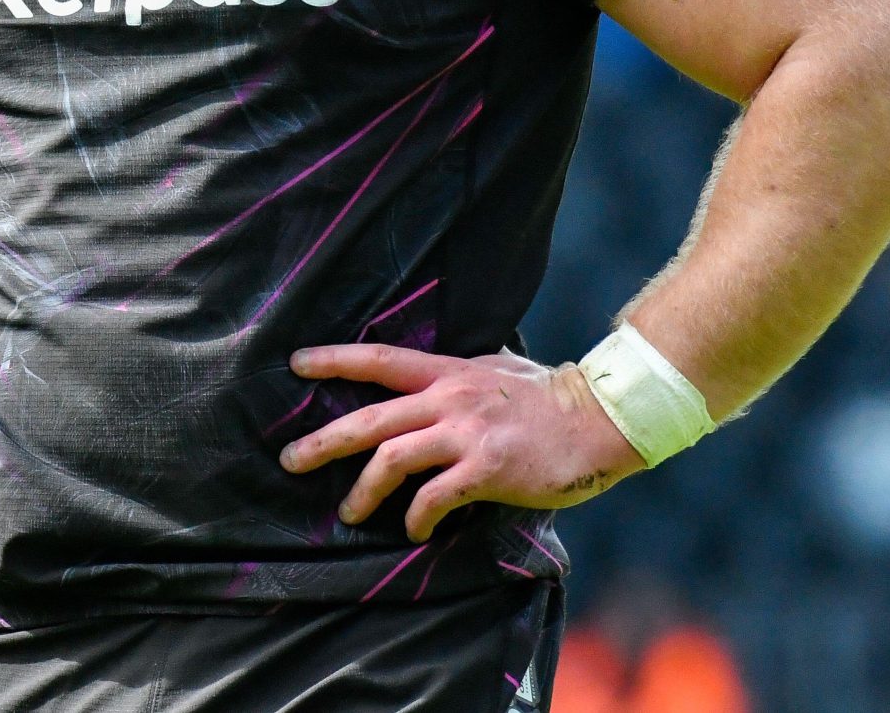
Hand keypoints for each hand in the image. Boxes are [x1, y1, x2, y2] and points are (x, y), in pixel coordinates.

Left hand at [280, 344, 644, 541]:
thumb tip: (441, 373)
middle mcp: (449, 398)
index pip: (379, 359)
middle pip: (370, 418)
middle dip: (323, 441)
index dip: (334, 359)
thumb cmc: (551, 396)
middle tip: (290, 460)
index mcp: (448, 372)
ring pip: (392, 460)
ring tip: (349, 513)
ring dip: (363, 491)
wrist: (599, 419)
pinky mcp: (486, 468)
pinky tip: (414, 530)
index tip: (295, 364)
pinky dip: (416, 516)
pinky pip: (433, 496)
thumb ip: (464, 372)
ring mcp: (466, 433)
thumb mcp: (498, 367)